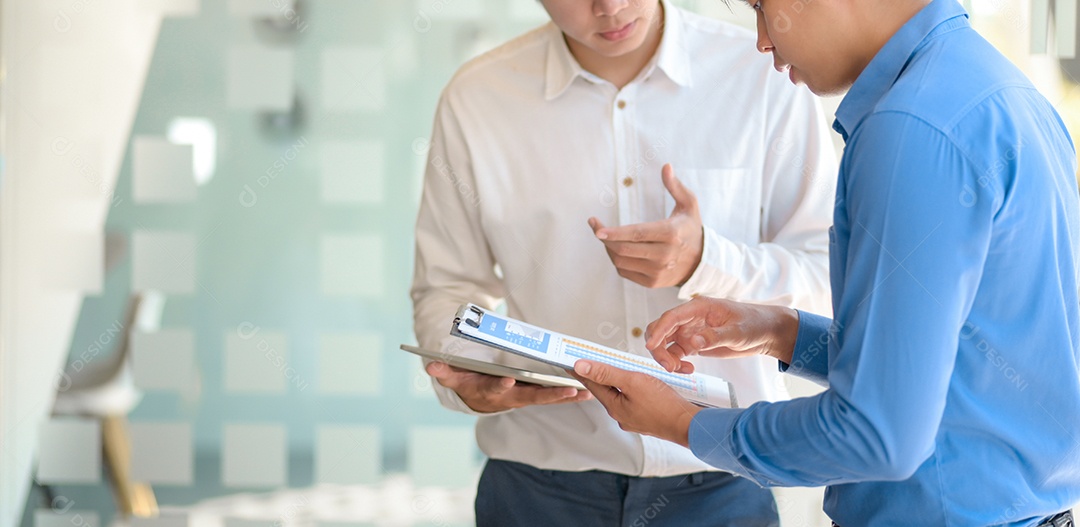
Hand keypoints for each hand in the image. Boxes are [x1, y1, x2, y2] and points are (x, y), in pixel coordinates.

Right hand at [426, 362, 591, 412]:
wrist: (478, 399)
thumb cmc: (468, 383)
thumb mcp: (453, 378)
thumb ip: (444, 372)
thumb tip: (429, 365)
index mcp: (490, 391)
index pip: (495, 389)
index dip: (501, 386)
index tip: (508, 380)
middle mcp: (510, 397)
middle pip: (531, 397)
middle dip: (550, 395)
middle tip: (567, 391)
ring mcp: (524, 398)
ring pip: (547, 398)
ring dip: (566, 397)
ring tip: (586, 393)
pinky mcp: (535, 396)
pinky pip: (554, 396)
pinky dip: (570, 395)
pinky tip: (587, 392)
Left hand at [570, 360, 701, 446]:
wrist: (687, 425)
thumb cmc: (663, 405)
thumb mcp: (632, 382)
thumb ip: (606, 373)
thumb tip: (582, 367)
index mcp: (614, 407)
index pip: (592, 384)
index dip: (581, 371)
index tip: (570, 363)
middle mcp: (622, 415)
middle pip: (606, 390)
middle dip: (599, 375)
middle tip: (592, 362)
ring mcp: (635, 418)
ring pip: (621, 395)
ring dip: (618, 382)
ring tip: (617, 370)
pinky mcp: (647, 418)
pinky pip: (635, 400)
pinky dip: (633, 390)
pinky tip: (641, 384)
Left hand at [589, 164, 702, 287]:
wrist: (701, 262)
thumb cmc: (691, 228)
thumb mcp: (689, 205)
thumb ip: (675, 186)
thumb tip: (666, 166)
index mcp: (671, 234)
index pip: (637, 234)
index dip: (615, 232)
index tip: (597, 229)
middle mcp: (664, 255)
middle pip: (623, 249)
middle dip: (605, 238)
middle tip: (595, 226)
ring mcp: (657, 272)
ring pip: (620, 261)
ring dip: (609, 248)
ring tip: (607, 236)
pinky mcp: (652, 282)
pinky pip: (624, 271)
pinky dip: (617, 260)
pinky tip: (618, 249)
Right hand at [645, 297, 800, 372]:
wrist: (766, 332)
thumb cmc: (754, 323)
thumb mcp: (737, 331)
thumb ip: (714, 337)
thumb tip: (693, 342)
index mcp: (698, 308)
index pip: (670, 318)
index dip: (658, 332)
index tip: (651, 346)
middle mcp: (690, 319)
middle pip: (661, 330)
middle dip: (658, 348)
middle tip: (670, 366)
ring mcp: (690, 331)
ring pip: (665, 343)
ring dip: (666, 358)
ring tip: (680, 370)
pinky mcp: (693, 344)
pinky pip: (675, 354)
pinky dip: (676, 363)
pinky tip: (688, 370)